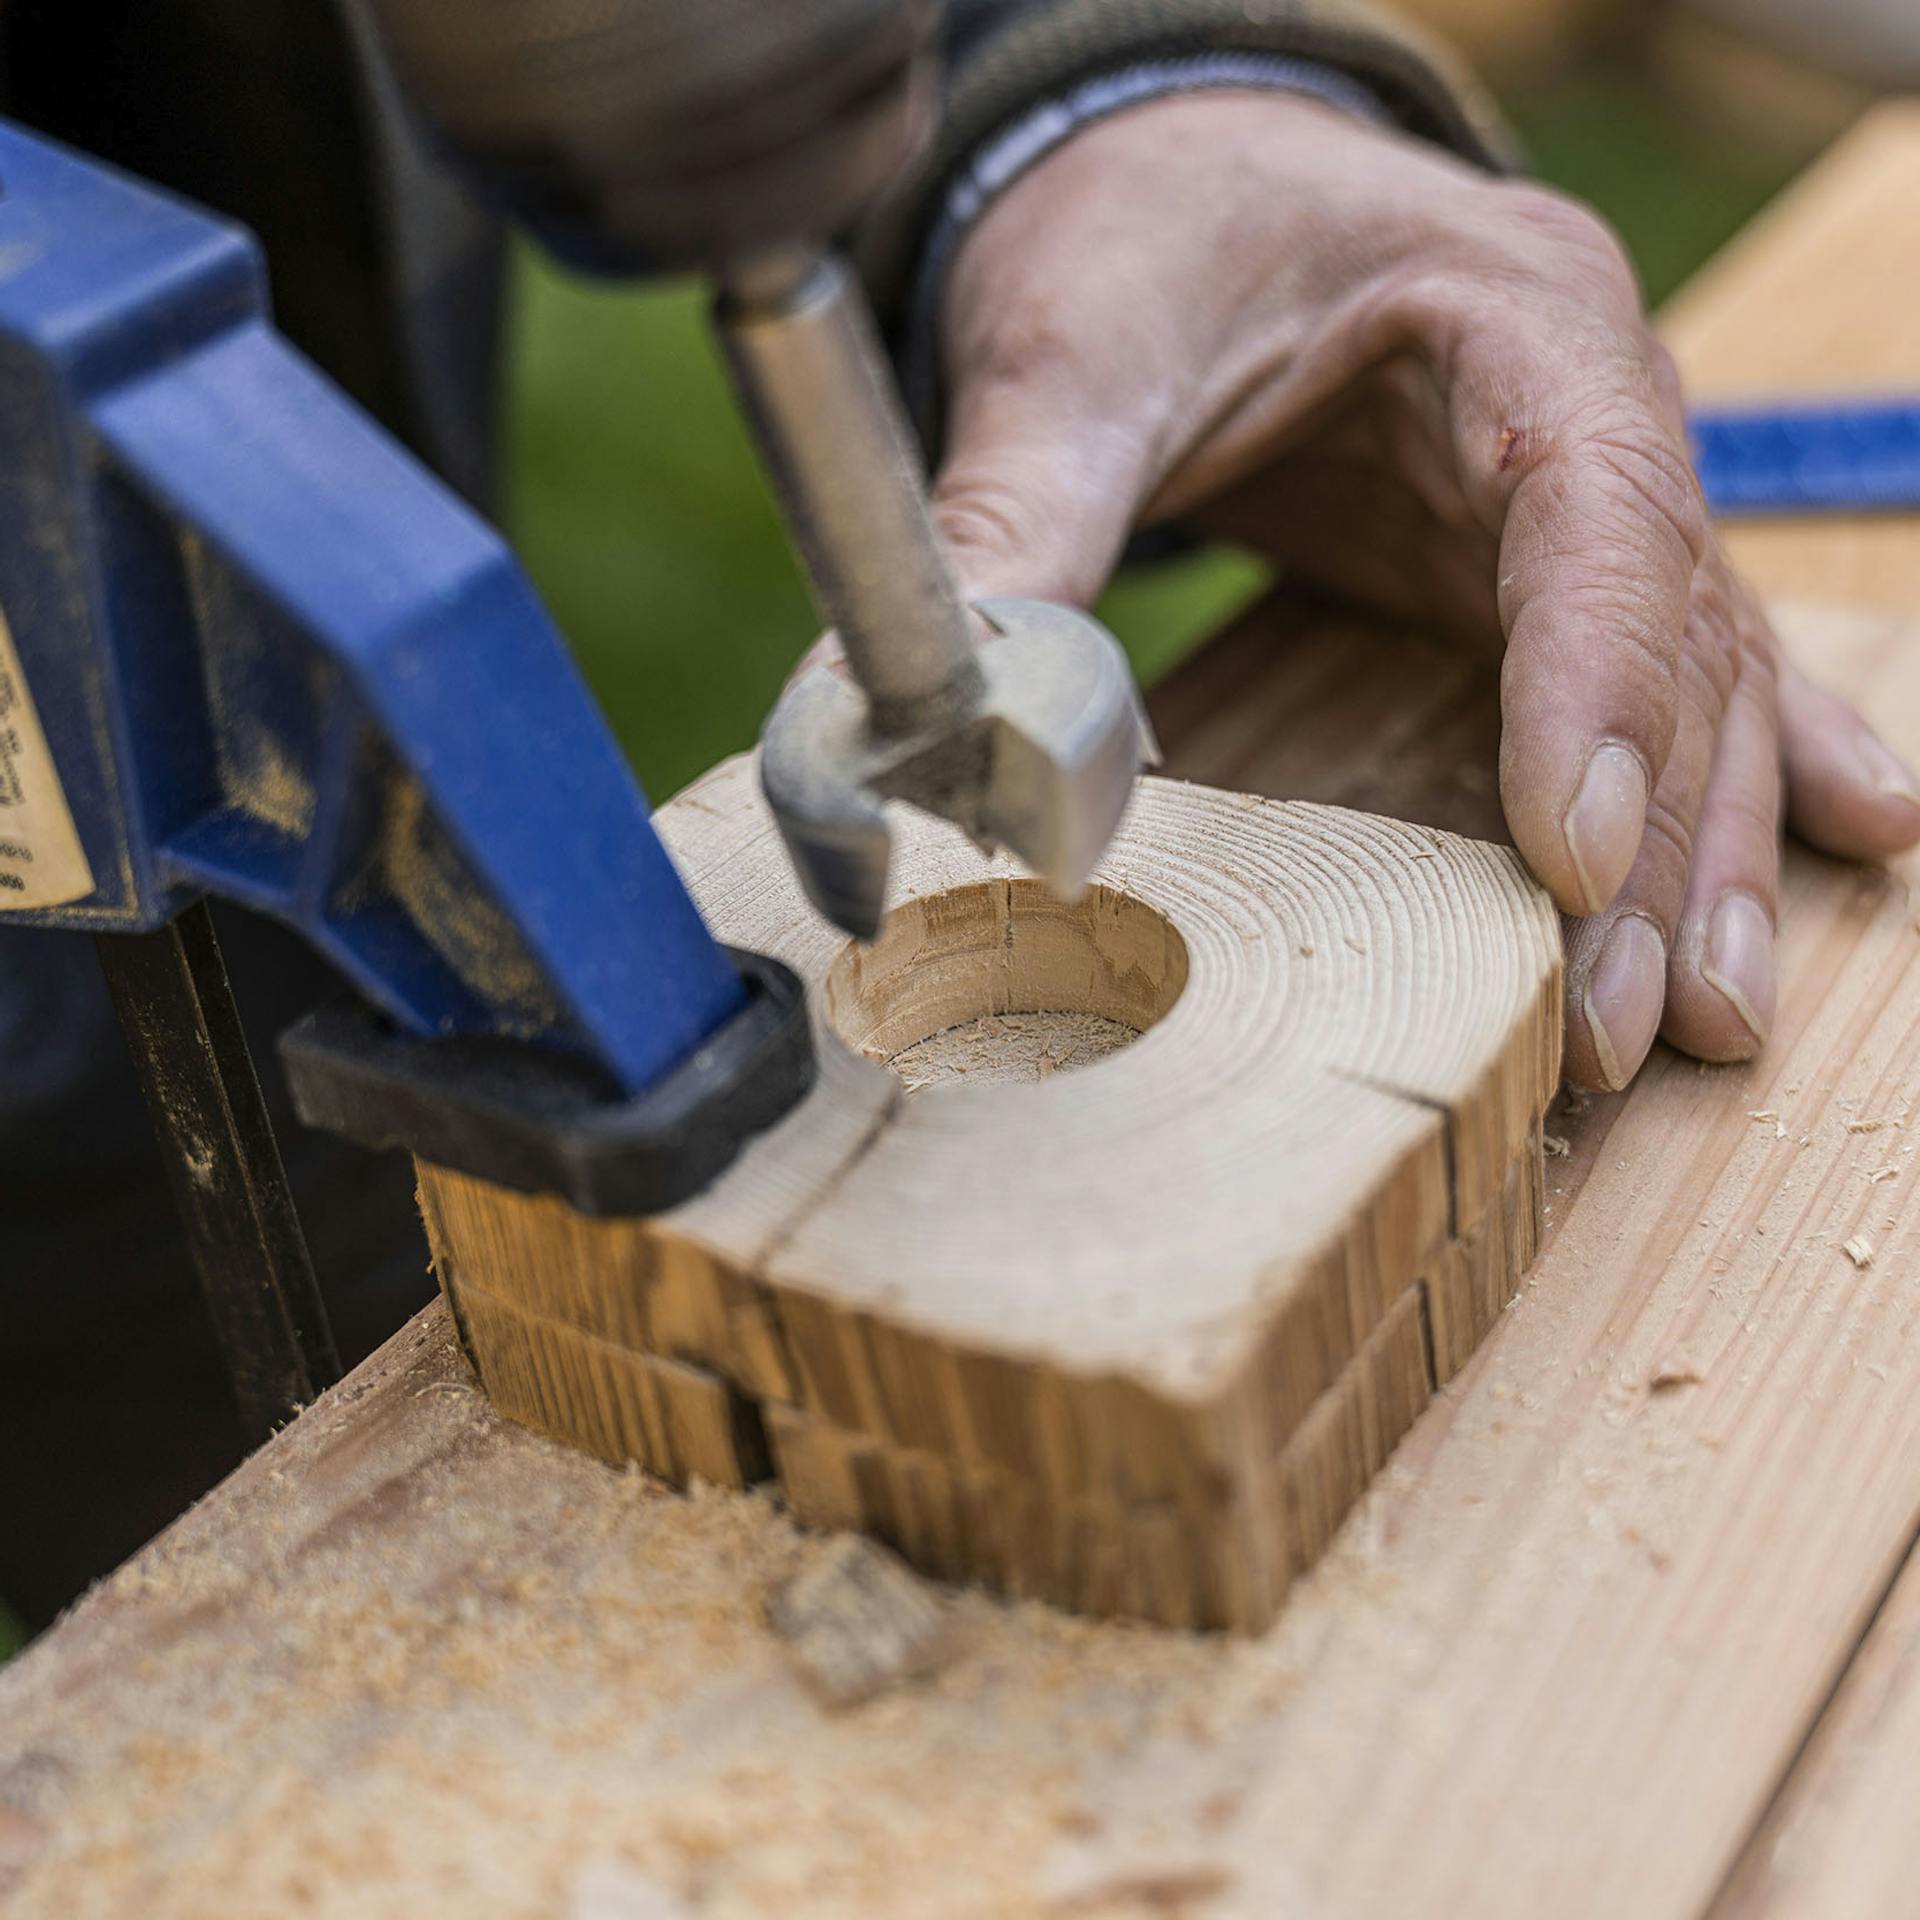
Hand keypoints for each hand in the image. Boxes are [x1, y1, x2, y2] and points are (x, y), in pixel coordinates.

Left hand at [930, 91, 1919, 1088]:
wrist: (1165, 184)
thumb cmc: (1137, 236)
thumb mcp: (1069, 353)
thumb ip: (1016, 520)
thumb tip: (931, 725)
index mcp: (1509, 320)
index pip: (1596, 512)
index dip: (1598, 692)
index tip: (1576, 866)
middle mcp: (1587, 410)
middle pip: (1666, 635)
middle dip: (1660, 841)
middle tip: (1630, 1024)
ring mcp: (1582, 490)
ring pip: (1694, 679)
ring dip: (1715, 853)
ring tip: (1716, 1013)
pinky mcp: (1534, 560)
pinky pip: (1674, 661)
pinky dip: (1757, 762)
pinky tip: (1861, 834)